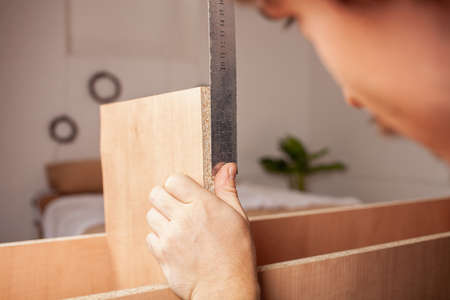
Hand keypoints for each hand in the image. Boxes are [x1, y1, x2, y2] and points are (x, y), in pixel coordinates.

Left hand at [146, 163, 259, 299]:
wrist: (226, 289)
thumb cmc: (236, 254)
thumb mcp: (238, 217)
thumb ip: (227, 189)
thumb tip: (227, 166)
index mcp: (204, 204)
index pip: (174, 180)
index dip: (178, 185)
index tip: (185, 193)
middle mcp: (184, 217)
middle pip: (156, 194)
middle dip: (165, 198)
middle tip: (177, 209)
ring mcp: (170, 236)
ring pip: (151, 215)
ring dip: (161, 219)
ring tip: (177, 229)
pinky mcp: (162, 254)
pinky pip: (149, 237)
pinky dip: (158, 239)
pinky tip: (174, 245)